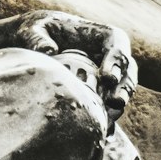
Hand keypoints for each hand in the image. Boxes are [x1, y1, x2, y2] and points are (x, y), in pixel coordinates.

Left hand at [12, 9, 136, 121]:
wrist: (34, 45)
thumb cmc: (37, 31)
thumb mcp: (33, 29)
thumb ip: (38, 37)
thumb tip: (48, 51)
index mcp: (102, 35)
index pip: (117, 44)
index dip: (116, 61)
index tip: (107, 77)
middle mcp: (111, 55)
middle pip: (127, 70)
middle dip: (124, 87)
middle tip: (115, 102)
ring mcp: (109, 74)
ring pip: (123, 89)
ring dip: (119, 105)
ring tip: (110, 118)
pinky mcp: (102, 91)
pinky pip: (111, 105)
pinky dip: (109, 116)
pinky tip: (104, 130)